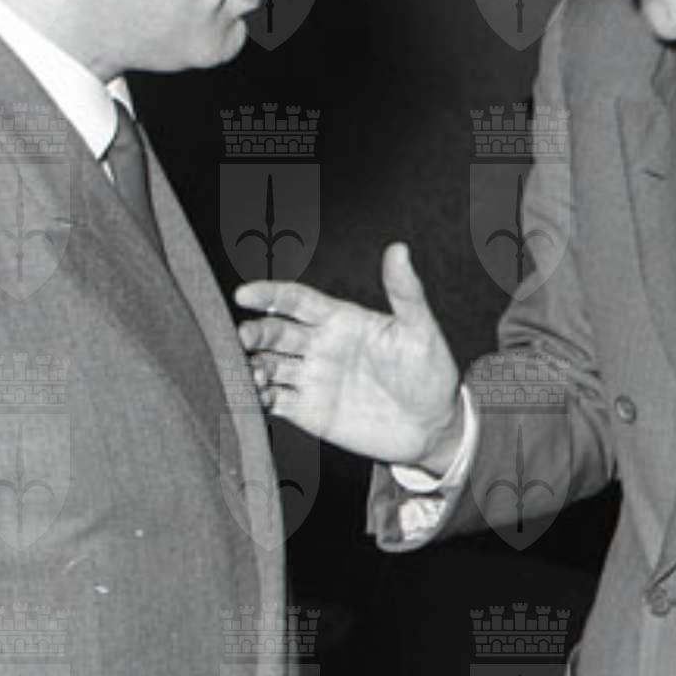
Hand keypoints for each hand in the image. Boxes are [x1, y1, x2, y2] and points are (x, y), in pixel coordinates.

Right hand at [236, 244, 462, 471]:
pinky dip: (256, 398)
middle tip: (241, 338)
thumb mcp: (420, 330)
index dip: (269, 294)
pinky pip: (273, 401)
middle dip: (254, 333)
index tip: (244, 294)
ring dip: (251, 366)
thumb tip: (399, 249)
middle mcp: (320, 346)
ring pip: (267, 365)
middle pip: (274, 332)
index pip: (296, 300)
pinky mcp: (308, 411)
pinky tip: (252, 397)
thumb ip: (405, 292)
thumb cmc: (430, 372)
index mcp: (340, 319)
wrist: (433, 426)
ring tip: (250, 372)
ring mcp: (312, 378)